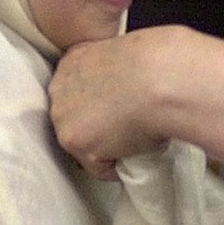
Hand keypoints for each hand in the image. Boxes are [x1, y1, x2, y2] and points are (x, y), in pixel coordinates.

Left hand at [50, 25, 223, 181]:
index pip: (80, 92)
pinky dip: (119, 165)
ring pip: (85, 145)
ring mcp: (64, 116)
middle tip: (131, 125)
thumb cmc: (162, 63)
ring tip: (138, 137)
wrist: (163, 78)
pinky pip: (99, 167)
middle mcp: (60, 87)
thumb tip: (135, 90)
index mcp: (74, 59)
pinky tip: (138, 148)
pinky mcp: (77, 143)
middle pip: (76, 119)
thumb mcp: (133, 57)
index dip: (102, 105)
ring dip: (109, 147)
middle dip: (100, 127)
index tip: (122, 109)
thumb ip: (121, 73)